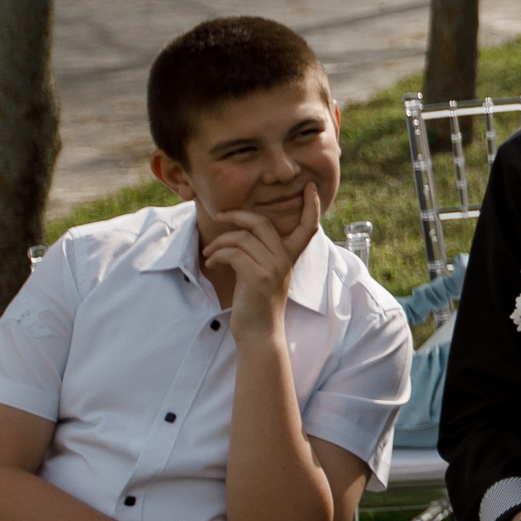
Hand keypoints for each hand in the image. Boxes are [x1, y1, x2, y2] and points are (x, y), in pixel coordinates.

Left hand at [202, 184, 318, 327]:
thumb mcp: (265, 274)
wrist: (259, 332)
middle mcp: (284, 259)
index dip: (311, 205)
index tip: (310, 187)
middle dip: (238, 214)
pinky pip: (233, 253)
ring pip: (242, 237)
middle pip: (262, 222)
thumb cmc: (258, 303)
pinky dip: (217, 255)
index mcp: (289, 257)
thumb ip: (262, 254)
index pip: (308, 226)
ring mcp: (273, 267)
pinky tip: (211, 264)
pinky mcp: (257, 276)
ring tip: (209, 254)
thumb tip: (241, 234)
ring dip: (219, 243)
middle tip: (220, 215)